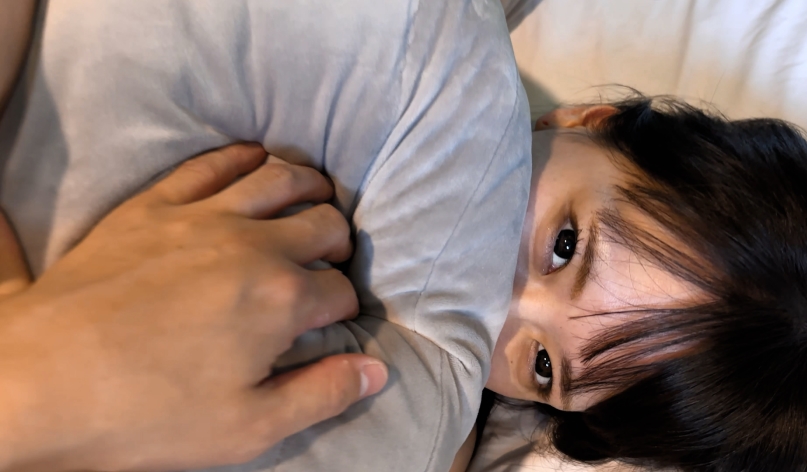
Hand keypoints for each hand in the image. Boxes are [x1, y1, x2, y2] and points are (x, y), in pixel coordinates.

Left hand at [0, 143, 387, 471]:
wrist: (40, 382)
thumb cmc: (145, 414)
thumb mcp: (249, 428)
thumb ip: (323, 394)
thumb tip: (377, 372)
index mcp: (281, 301)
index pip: (339, 291)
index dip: (345, 305)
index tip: (335, 316)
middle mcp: (253, 247)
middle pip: (323, 223)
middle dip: (339, 240)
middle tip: (334, 254)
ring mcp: (202, 218)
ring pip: (279, 179)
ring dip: (310, 185)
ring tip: (318, 194)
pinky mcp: (156, 206)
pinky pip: (212, 163)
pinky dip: (244, 156)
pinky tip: (256, 159)